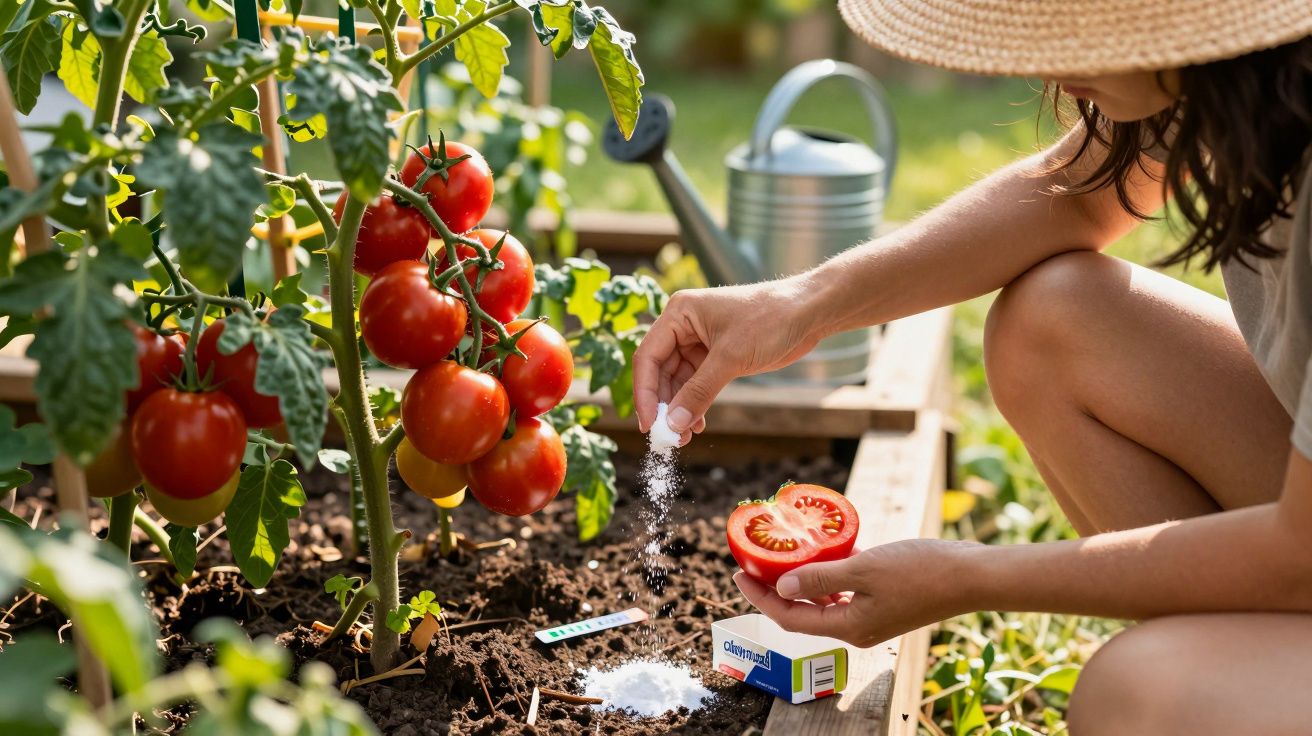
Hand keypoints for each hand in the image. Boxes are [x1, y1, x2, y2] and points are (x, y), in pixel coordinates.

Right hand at [633, 278, 822, 439]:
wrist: (808, 312)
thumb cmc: (770, 320)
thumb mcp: (730, 357)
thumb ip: (699, 391)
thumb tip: (673, 425)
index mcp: (678, 313)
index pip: (648, 357)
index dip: (645, 394)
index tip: (648, 425)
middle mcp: (684, 326)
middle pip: (659, 372)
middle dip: (664, 405)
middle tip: (668, 437)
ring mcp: (699, 341)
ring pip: (677, 381)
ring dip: (680, 409)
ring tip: (684, 436)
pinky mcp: (717, 355)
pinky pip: (696, 383)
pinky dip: (695, 403)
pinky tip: (698, 423)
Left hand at [733, 539, 973, 647]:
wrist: (971, 575)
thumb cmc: (921, 572)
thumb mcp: (864, 569)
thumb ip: (820, 577)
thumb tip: (779, 586)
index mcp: (848, 626)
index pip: (789, 617)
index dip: (759, 596)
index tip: (738, 572)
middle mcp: (856, 626)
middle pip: (802, 610)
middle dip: (774, 587)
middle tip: (753, 559)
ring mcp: (872, 614)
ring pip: (824, 598)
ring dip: (802, 577)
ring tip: (782, 552)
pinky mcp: (885, 599)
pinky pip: (847, 588)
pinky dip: (832, 571)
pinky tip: (824, 548)